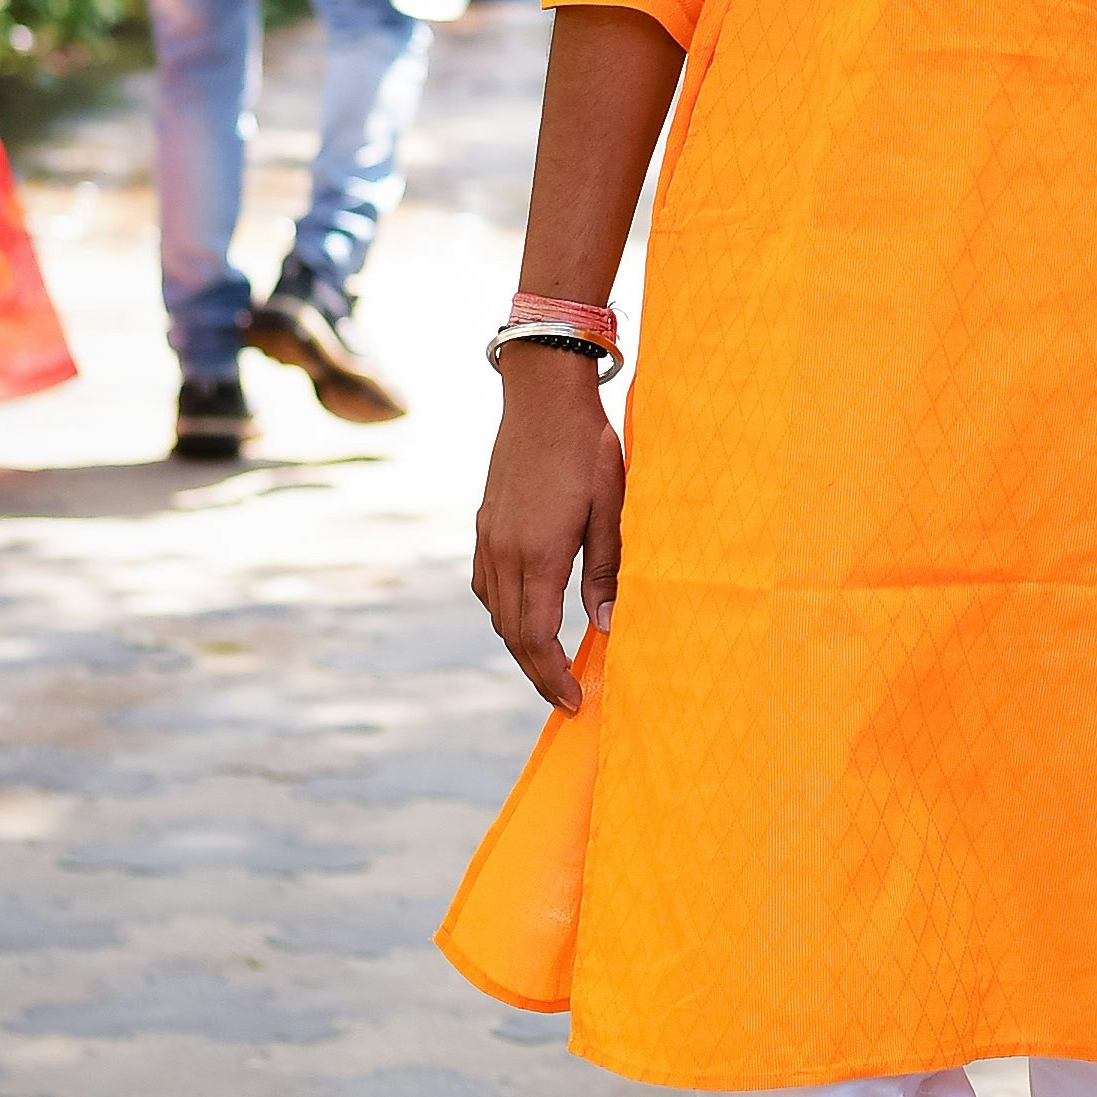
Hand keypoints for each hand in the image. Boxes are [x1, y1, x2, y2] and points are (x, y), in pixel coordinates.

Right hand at [472, 348, 621, 710]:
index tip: (574, 701)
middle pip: (513, 634)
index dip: (553, 677)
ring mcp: (489, 539)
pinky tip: (525, 615)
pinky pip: (487, 585)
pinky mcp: (485, 525)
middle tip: (567, 696)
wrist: (543, 395)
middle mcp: (504, 552)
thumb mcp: (611, 507)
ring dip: (521, 645)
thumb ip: (607, 570)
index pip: (537, 637)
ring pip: (496, 612)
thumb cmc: (588, 447)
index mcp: (539, 553)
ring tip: (551, 665)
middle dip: (538, 671)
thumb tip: (607, 627)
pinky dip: (505, 612)